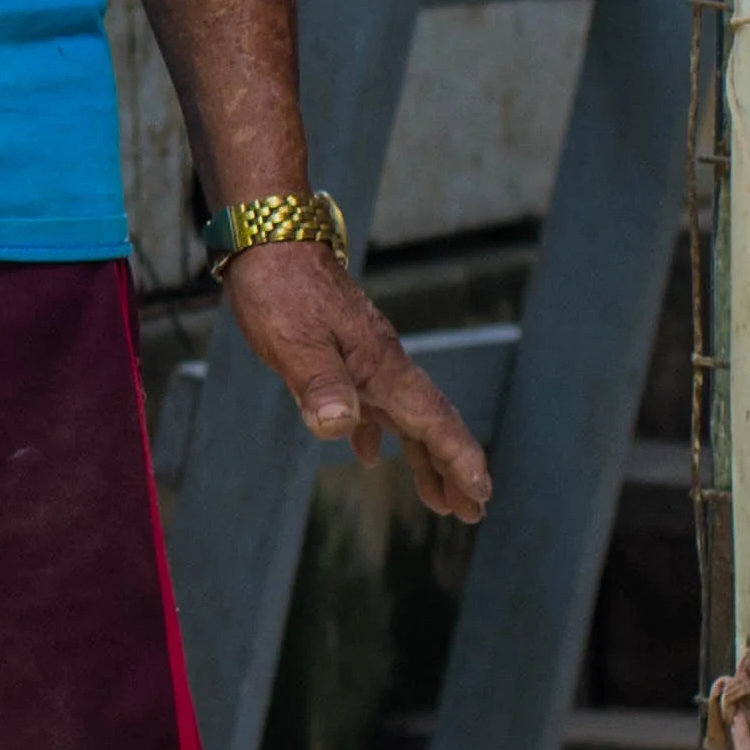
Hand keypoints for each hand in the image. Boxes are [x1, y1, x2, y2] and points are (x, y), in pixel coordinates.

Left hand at [222, 239, 494, 526]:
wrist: (268, 236)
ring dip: (424, 457)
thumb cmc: (279, 288)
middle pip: (430, 424)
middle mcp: (383, 364)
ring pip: (406, 416)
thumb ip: (319, 384)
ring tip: (438, 498)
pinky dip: (379, 431)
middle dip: (453, 469)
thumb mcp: (294, 342)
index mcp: (380, 367)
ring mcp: (365, 356)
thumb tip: (342, 430)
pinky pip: (374, 401)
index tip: (481, 495)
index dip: (458, 459)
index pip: (433, 420)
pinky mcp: (343, 350)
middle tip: (471, 513)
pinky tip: (369, 453)